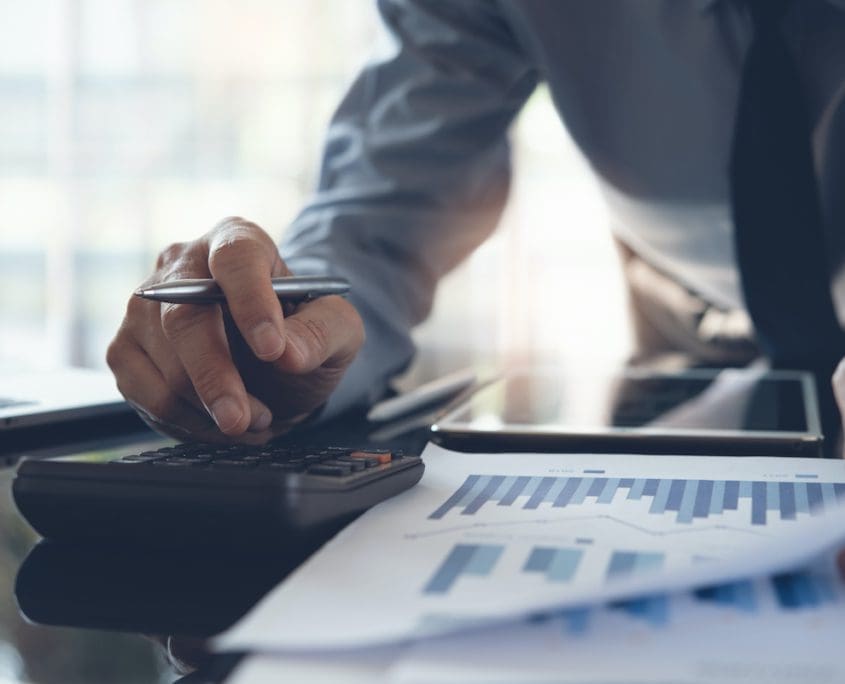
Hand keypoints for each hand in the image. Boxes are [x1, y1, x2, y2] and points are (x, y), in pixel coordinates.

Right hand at [107, 217, 363, 441]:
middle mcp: (182, 265)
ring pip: (163, 363)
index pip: (236, 258)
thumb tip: (288, 353)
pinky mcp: (126, 350)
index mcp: (237, 241)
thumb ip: (324, 333)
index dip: (252, 302)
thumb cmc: (301, 336)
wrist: (272, 366)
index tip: (273, 350)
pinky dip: (187, 421)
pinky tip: (220, 423)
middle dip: (216, 375)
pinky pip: (146, 393)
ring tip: (254, 418)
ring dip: (209, 406)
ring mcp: (145, 307)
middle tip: (245, 418)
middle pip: (184, 316)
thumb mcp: (337, 331)